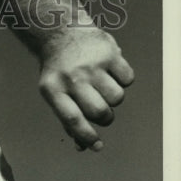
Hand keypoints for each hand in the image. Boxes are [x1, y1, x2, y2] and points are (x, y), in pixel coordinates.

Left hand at [38, 27, 133, 150]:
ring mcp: (91, 64)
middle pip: (99, 111)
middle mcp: (72, 77)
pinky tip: (111, 73)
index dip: (87, 136)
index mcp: (53, 90)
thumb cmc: (59, 73)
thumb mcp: (55, 94)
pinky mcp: (110, 53)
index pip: (72, 119)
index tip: (96, 145)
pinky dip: (123, 81)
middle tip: (102, 112)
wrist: (62, 33)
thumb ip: (68, 120)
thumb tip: (84, 147)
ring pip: (117, 98)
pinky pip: (128, 79)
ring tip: (103, 88)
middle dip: (105, 119)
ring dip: (114, 99)